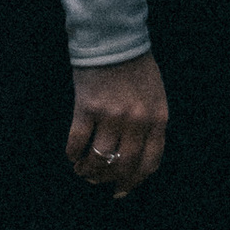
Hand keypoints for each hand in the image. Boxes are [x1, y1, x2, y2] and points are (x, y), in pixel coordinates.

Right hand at [68, 55, 167, 195]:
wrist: (113, 40)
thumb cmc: (135, 68)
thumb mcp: (155, 97)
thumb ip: (151, 125)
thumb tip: (135, 156)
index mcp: (157, 119)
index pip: (149, 163)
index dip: (133, 182)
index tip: (121, 189)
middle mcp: (136, 122)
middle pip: (123, 165)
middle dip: (108, 179)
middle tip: (98, 181)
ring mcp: (111, 116)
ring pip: (99, 158)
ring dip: (89, 170)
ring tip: (83, 170)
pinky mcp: (86, 108)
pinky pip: (77, 142)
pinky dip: (73, 154)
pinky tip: (72, 156)